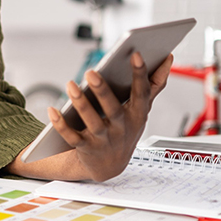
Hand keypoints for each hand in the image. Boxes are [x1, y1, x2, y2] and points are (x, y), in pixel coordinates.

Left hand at [7, 52, 172, 181]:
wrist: (110, 166)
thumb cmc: (126, 129)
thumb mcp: (142, 109)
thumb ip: (155, 84)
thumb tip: (168, 58)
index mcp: (137, 114)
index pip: (142, 93)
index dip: (140, 74)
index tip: (135, 53)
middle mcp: (121, 128)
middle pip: (113, 109)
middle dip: (103, 91)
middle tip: (91, 72)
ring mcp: (103, 139)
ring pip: (92, 123)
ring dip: (81, 104)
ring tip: (70, 85)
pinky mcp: (85, 148)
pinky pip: (71, 137)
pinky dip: (60, 125)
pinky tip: (51, 110)